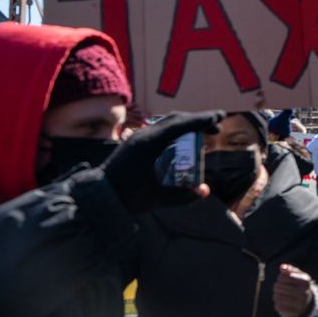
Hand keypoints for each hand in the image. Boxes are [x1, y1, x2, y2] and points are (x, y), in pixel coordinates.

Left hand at [103, 110, 223, 214]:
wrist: (96, 199)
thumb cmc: (126, 199)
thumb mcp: (156, 199)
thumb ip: (182, 196)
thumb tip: (205, 191)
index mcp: (150, 144)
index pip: (182, 124)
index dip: (203, 119)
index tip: (220, 117)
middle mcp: (143, 135)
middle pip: (176, 119)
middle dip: (198, 120)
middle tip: (215, 127)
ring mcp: (137, 137)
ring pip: (166, 122)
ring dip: (186, 123)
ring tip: (201, 132)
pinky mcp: (133, 142)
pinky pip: (158, 128)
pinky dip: (175, 129)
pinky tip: (182, 139)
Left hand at [273, 264, 315, 316]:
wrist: (307, 302)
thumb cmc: (300, 285)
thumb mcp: (298, 275)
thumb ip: (290, 269)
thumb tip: (282, 267)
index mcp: (305, 282)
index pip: (283, 277)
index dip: (280, 278)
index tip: (282, 279)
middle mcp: (304, 293)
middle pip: (278, 287)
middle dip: (277, 286)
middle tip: (279, 287)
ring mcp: (299, 304)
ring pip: (277, 297)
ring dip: (276, 294)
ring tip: (281, 294)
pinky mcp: (293, 313)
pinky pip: (278, 306)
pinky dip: (278, 303)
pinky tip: (282, 301)